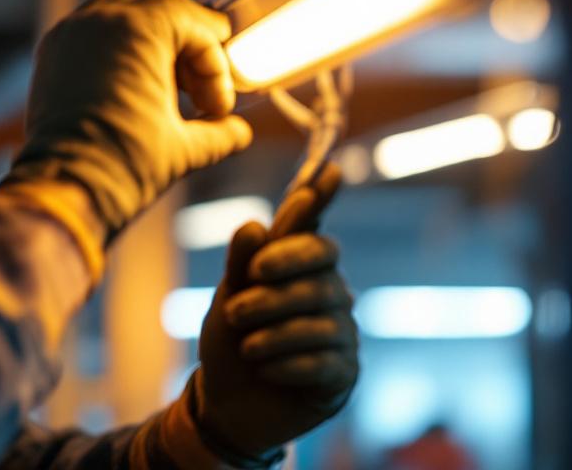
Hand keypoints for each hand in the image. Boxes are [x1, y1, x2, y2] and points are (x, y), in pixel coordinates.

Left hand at [2, 0, 251, 244]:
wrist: (61, 189)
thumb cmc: (123, 165)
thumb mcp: (185, 148)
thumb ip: (220, 132)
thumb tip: (237, 132)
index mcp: (139, 28)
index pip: (195, 23)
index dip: (215, 64)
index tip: (218, 106)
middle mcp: (101, 16)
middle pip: (162, 3)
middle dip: (189, 39)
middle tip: (201, 84)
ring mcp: (71, 29)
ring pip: (125, 9)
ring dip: (154, 38)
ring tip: (168, 86)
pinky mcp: (51, 49)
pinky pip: (93, 27)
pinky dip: (118, 45)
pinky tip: (133, 84)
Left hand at [194, 164, 358, 457]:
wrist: (226, 402)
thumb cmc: (231, 338)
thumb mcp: (226, 296)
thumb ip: (240, 263)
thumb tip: (256, 224)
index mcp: (298, 266)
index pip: (312, 225)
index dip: (322, 199)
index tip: (332, 170)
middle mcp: (329, 290)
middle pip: (320, 266)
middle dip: (275, 282)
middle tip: (235, 306)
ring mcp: (342, 330)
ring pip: (319, 315)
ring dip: (272, 331)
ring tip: (245, 346)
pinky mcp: (345, 371)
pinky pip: (324, 358)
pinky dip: (285, 363)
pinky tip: (264, 369)